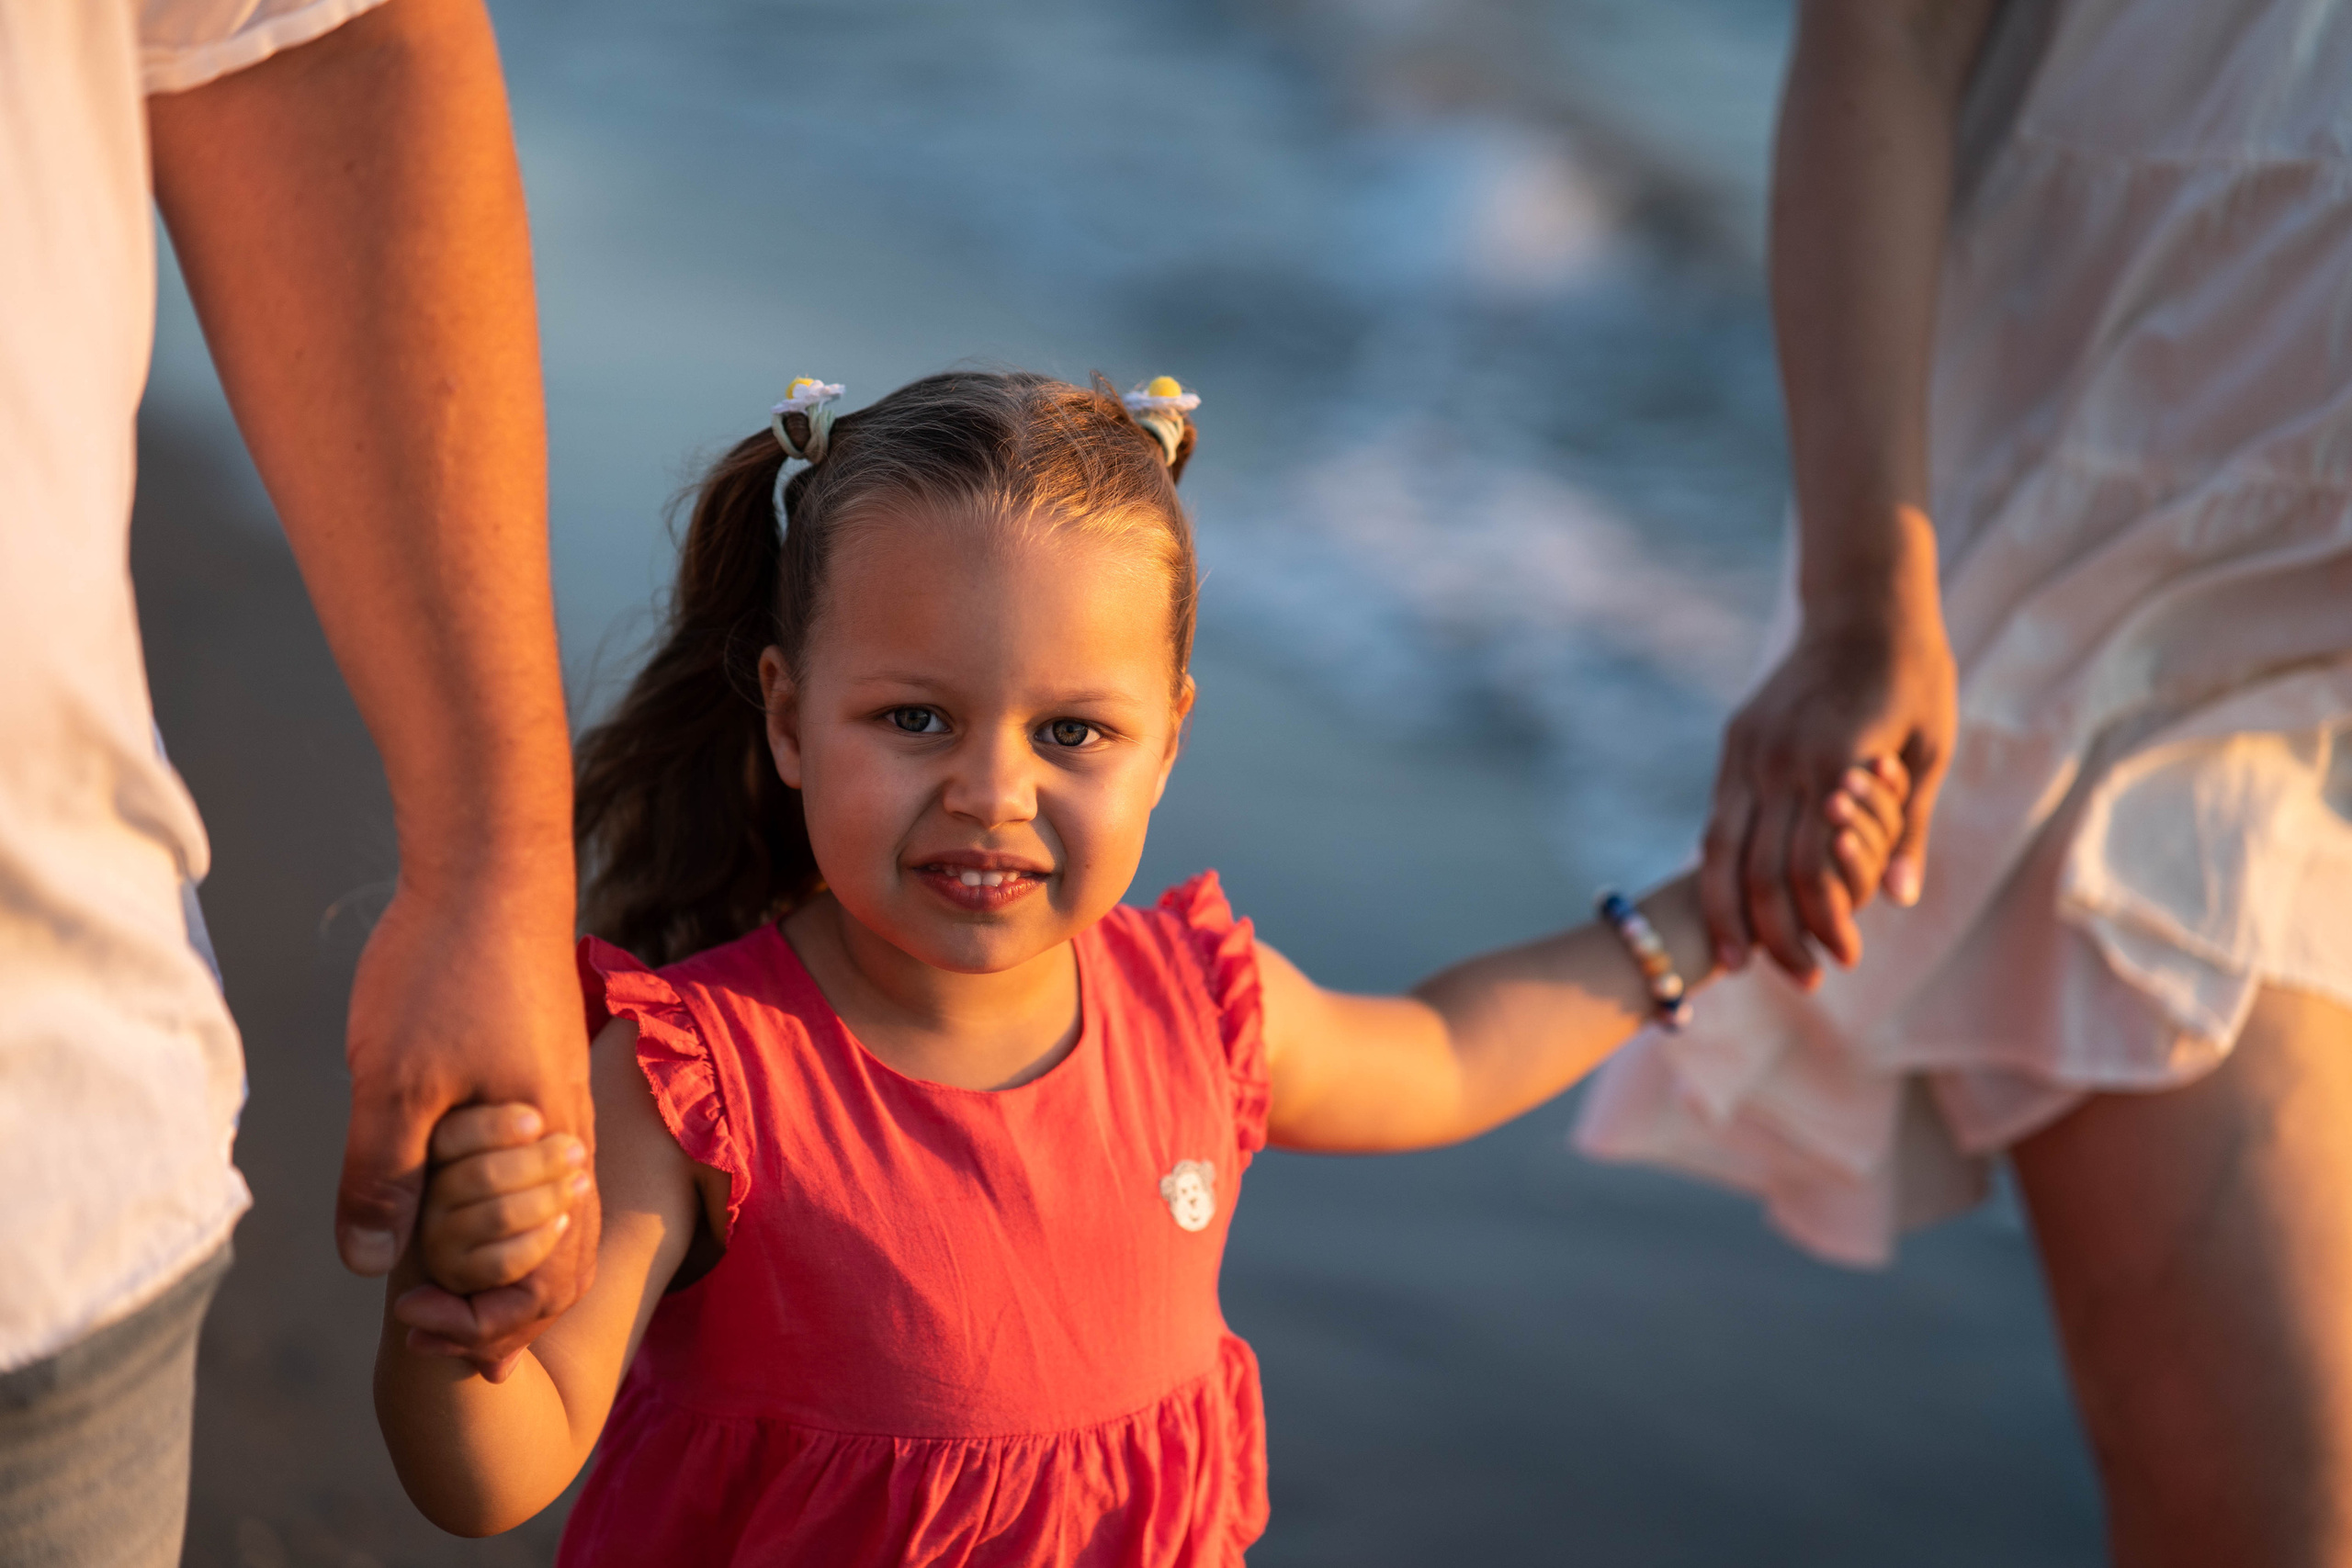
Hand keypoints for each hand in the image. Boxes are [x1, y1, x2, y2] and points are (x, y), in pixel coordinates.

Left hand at [337, 874, 598, 1372]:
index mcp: (549, 1151)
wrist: (492, 869)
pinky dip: (509, 1216)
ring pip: (559, 1218)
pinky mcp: (541, 1078)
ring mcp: (562, 1106)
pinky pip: (544, 1176)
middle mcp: (571, 1138)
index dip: (486, 1325)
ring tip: (442, 1290)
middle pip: (567, 1260)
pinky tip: (453, 1212)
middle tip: (430, 1333)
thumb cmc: (446, 968)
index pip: (549, 1278)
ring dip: (507, 1266)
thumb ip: (382, 1175)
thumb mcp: (393, 1079)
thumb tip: (373, 1266)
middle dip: (504, 1314)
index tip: (414, 1325)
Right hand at [1701, 602, 1955, 984]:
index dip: (1825, 922)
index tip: (1844, 959)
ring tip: (1737, 961)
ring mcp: (1748, 749)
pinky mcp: (1735, 743)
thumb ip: (1909, 826)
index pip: (1813, 866)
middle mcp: (1778, 757)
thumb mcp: (1933, 750)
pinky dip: (1720, 870)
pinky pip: (1718, 820)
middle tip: (1801, 981)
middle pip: (1760, 870)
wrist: (1862, 603)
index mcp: (1833, 759)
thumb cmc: (1915, 676)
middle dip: (1778, 935)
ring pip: (1720, 850)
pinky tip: (1730, 905)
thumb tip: (1899, 900)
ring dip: (1730, 912)